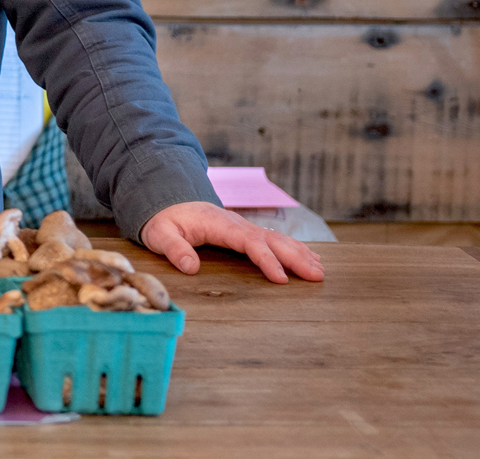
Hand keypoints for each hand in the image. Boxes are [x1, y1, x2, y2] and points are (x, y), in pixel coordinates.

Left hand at [139, 201, 323, 283]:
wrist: (165, 201)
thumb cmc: (163, 220)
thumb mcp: (160, 234)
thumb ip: (174, 249)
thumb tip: (191, 267)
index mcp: (219, 224)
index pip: (249, 242)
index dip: (267, 260)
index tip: (281, 279)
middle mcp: (236, 223)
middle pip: (271, 240)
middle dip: (295, 257)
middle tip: (317, 276)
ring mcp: (243, 226)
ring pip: (277, 238)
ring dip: (300, 253)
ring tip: (320, 271)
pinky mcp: (245, 232)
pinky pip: (273, 239)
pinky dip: (293, 248)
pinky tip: (309, 258)